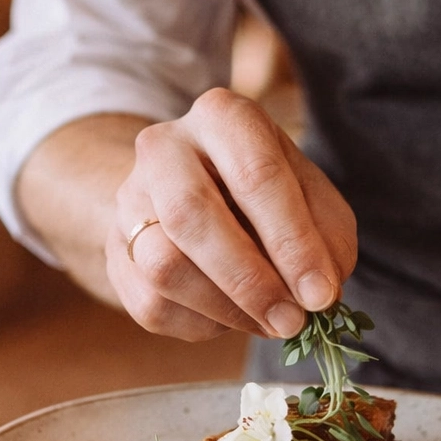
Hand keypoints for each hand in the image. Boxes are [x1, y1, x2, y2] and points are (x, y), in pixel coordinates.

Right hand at [107, 87, 356, 341]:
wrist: (188, 191)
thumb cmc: (264, 192)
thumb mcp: (308, 194)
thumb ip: (326, 236)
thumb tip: (320, 291)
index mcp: (222, 116)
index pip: (256, 176)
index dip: (293, 242)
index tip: (321, 294)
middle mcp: (164, 148)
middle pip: (192, 215)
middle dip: (249, 280)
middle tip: (291, 320)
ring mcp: (129, 200)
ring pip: (163, 266)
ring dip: (225, 308)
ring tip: (269, 320)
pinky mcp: (114, 251)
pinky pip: (151, 304)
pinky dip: (202, 323)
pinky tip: (232, 315)